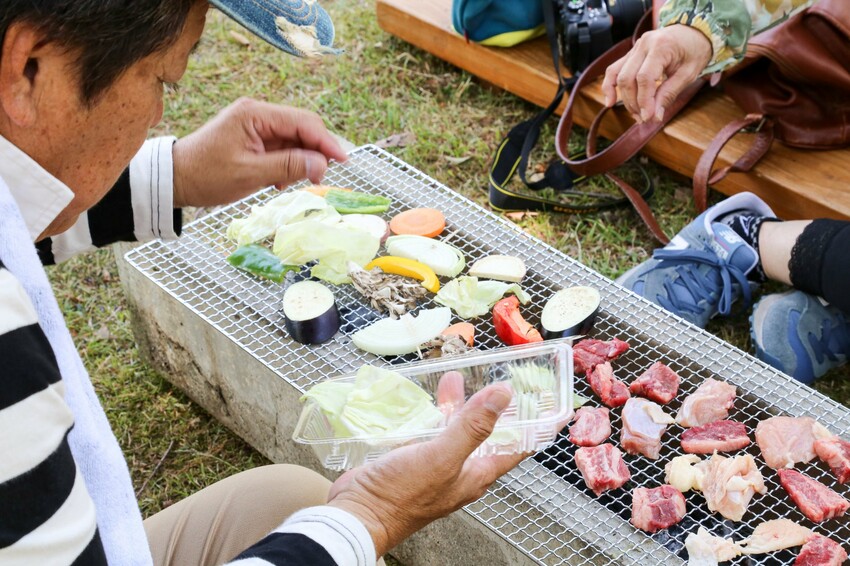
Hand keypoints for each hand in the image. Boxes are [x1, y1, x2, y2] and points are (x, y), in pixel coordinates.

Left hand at [172, 98, 347, 206]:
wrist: (176, 179)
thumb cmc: (207, 176)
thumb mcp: (250, 174)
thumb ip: (288, 166)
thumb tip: (322, 165)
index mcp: (255, 114)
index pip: (303, 122)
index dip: (326, 142)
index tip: (344, 161)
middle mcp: (257, 112)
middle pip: (302, 127)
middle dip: (316, 151)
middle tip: (320, 177)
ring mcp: (256, 124)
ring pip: (294, 138)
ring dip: (301, 160)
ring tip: (293, 182)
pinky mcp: (253, 136)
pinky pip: (282, 146)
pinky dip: (288, 162)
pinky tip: (279, 180)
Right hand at [326, 383, 527, 556]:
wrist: (358, 514)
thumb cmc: (402, 494)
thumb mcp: (443, 456)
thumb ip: (474, 426)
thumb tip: (504, 394)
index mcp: (477, 473)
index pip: (519, 446)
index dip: (539, 426)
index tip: (557, 407)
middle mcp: (461, 469)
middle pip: (488, 433)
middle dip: (495, 406)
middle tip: (503, 379)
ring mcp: (437, 465)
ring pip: (456, 428)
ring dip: (459, 404)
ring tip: (455, 376)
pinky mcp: (413, 458)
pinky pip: (430, 431)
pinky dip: (432, 412)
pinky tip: (423, 398)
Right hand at [601, 25, 711, 122]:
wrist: (694, 31)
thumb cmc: (695, 50)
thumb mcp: (689, 73)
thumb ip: (669, 93)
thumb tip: (654, 116)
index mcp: (661, 46)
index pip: (644, 78)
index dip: (644, 100)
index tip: (648, 118)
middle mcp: (644, 44)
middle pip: (628, 78)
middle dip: (634, 102)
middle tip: (644, 119)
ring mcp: (635, 48)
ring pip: (619, 76)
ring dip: (625, 99)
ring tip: (636, 114)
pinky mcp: (631, 54)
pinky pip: (614, 70)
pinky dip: (610, 86)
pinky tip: (610, 102)